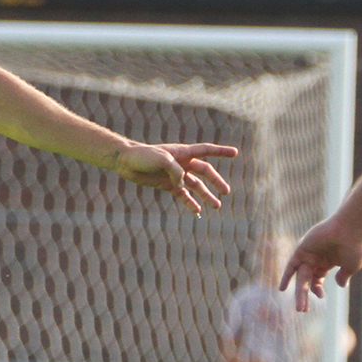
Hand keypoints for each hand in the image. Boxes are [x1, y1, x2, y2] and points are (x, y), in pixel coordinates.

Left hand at [112, 143, 237, 214]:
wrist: (126, 162)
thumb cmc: (144, 156)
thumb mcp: (162, 160)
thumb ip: (176, 171)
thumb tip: (183, 185)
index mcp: (184, 152)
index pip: (207, 150)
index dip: (221, 152)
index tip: (235, 153)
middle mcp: (182, 163)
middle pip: (205, 172)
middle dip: (216, 182)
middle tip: (226, 192)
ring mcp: (175, 175)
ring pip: (196, 186)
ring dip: (206, 196)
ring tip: (217, 206)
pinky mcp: (167, 185)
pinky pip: (182, 195)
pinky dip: (190, 202)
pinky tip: (197, 210)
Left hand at [279, 216, 361, 311]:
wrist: (350, 229)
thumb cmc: (355, 246)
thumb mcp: (351, 266)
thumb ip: (344, 276)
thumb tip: (340, 286)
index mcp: (328, 263)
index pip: (317, 280)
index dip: (317, 290)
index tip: (321, 298)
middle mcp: (316, 259)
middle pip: (306, 281)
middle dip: (304, 296)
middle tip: (302, 310)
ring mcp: (308, 255)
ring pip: (300, 277)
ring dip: (299, 292)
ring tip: (300, 308)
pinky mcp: (302, 250)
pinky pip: (291, 265)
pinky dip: (286, 276)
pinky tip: (282, 288)